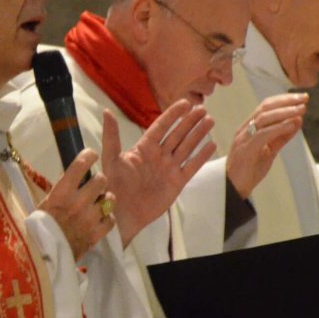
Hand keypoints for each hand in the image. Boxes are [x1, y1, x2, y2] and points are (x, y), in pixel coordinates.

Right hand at [38, 148, 114, 259]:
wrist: (44, 256)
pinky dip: (107, 218)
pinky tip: (101, 219)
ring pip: (109, 198)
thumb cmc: (40, 228)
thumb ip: (62, 190)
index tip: (91, 155)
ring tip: (99, 204)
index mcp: (62, 192)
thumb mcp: (45, 203)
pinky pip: (111, 219)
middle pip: (101, 180)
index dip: (89, 156)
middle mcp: (78, 202)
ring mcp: (90, 218)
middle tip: (94, 187)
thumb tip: (73, 178)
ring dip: (106, 199)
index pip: (81, 164)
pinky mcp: (97, 233)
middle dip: (98, 181)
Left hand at [102, 101, 215, 245]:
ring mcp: (169, 169)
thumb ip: (111, 136)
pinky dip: (202, 156)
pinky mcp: (177, 183)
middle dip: (190, 121)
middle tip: (202, 108)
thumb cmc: (114, 186)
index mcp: (144, 148)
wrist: (123, 214)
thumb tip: (107, 111)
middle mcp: (158, 156)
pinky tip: (212, 144)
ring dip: (198, 134)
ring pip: (187, 147)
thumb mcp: (111, 159)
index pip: (161, 126)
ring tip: (210, 121)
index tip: (186, 103)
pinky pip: (192, 166)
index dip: (173, 114)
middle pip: (177, 134)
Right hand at [225, 93, 306, 198]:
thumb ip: (282, 136)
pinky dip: (278, 128)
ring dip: (285, 112)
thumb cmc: (249, 170)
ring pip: (264, 118)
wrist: (234, 188)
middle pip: (265, 107)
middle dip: (286, 101)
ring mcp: (243, 139)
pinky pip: (263, 135)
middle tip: (303, 98)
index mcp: (249, 127)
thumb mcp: (270, 150)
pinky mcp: (246, 150)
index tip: (300, 97)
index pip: (265, 106)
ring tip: (301, 110)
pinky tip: (291, 125)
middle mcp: (244, 129)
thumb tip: (297, 121)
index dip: (283, 99)